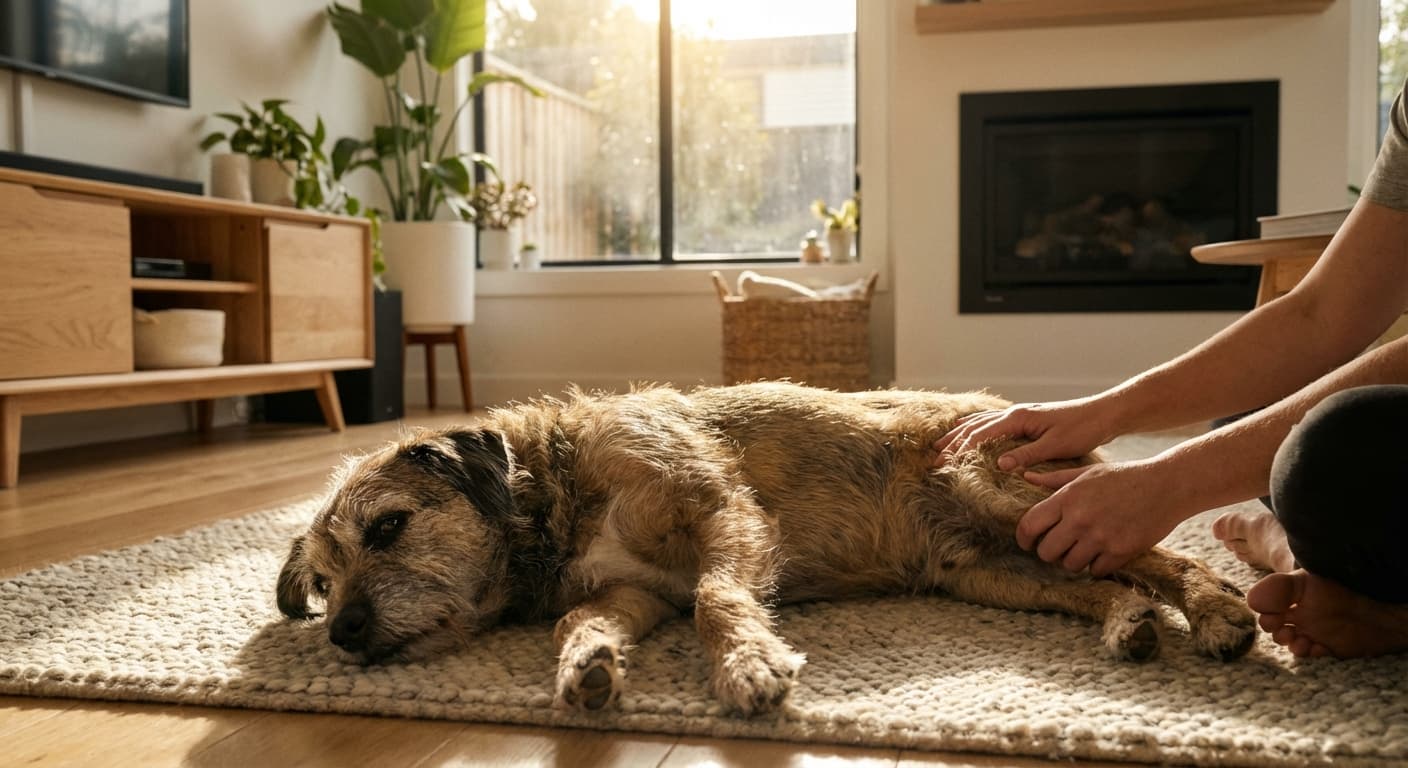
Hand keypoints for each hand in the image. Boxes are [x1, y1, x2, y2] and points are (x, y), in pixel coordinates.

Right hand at [933, 398, 1112, 469]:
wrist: (1103, 414)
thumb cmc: (1083, 429)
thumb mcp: (1056, 446)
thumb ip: (1027, 454)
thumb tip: (999, 464)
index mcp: (1018, 418)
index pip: (980, 434)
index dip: (960, 450)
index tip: (943, 465)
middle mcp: (1015, 413)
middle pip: (974, 426)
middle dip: (952, 442)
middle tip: (934, 459)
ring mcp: (1020, 414)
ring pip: (980, 421)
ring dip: (959, 434)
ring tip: (941, 444)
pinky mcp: (1026, 419)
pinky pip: (992, 422)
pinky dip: (975, 427)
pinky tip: (971, 431)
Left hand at [1015, 459, 1186, 576]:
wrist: (1168, 486)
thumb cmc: (1124, 477)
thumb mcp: (1088, 472)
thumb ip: (1055, 479)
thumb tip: (1025, 477)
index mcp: (1068, 498)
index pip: (1030, 525)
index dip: (1023, 538)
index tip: (1027, 542)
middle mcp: (1080, 519)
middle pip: (1046, 552)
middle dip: (1049, 552)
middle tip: (1058, 547)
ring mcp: (1101, 537)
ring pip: (1070, 565)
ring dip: (1072, 560)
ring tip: (1081, 549)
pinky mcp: (1121, 552)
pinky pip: (1096, 571)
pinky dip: (1096, 565)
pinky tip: (1102, 553)